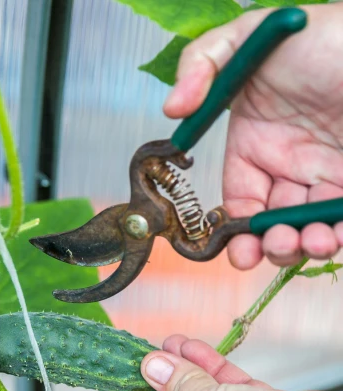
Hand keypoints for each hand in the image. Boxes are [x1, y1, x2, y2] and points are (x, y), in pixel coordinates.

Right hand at [165, 5, 342, 269]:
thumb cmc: (318, 33)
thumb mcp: (246, 36)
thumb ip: (200, 65)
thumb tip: (172, 110)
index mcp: (255, 144)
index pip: (241, 201)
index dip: (238, 232)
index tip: (241, 250)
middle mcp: (291, 164)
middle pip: (275, 223)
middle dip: (275, 246)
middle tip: (281, 246)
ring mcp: (330, 171)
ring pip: (312, 226)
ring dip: (309, 245)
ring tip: (317, 241)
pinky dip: (342, 233)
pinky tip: (338, 234)